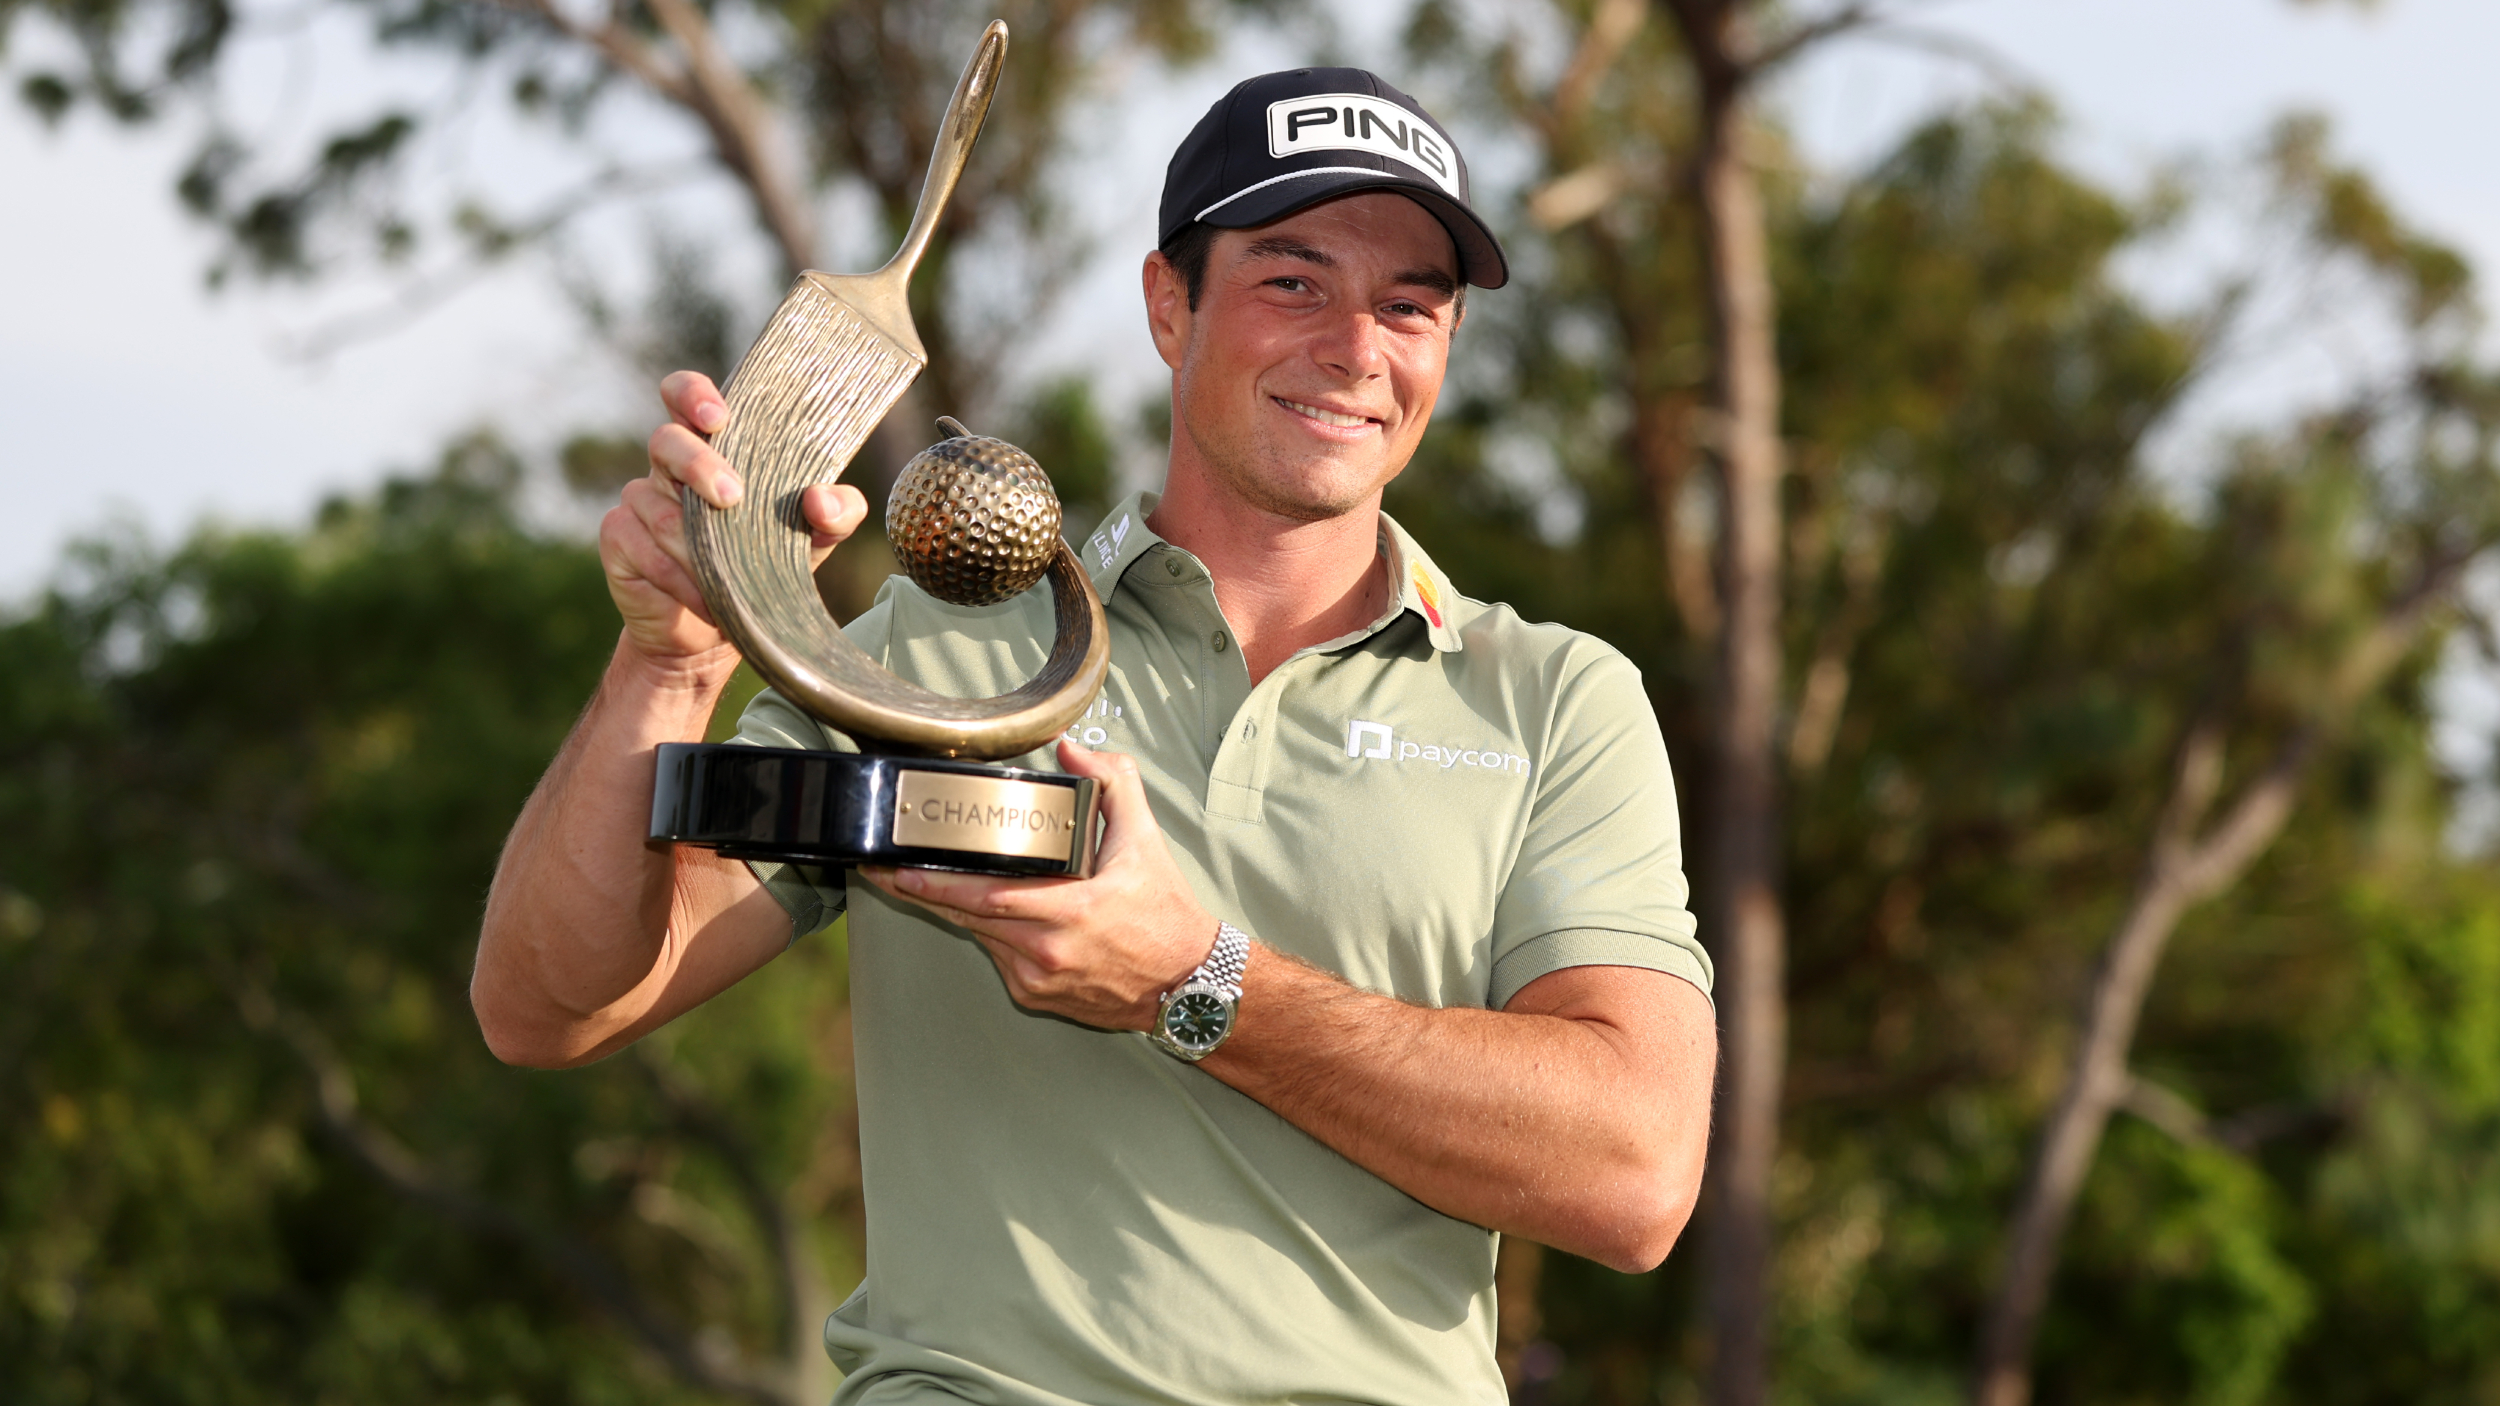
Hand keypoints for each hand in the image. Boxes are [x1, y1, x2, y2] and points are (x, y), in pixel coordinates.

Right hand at [602, 370, 869, 668]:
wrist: (717, 630)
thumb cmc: (764, 562)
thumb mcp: (812, 537)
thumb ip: (836, 512)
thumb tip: (822, 500)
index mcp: (712, 446)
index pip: (685, 395)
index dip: (692, 394)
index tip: (717, 415)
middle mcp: (669, 465)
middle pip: (666, 441)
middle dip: (697, 464)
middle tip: (732, 497)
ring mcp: (639, 500)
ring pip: (661, 512)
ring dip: (701, 549)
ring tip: (734, 579)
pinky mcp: (619, 539)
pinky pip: (648, 553)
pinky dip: (683, 581)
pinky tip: (708, 601)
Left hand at [858, 741, 1219, 1029]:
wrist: (1189, 984)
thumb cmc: (1166, 914)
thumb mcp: (1146, 840)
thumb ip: (1112, 784)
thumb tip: (1073, 750)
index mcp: (1071, 911)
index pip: (986, 896)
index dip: (937, 883)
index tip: (901, 868)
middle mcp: (1047, 950)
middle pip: (967, 917)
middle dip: (923, 891)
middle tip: (884, 870)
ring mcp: (1037, 979)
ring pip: (979, 936)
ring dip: (956, 909)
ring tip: (927, 882)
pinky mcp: (1035, 996)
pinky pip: (998, 957)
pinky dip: (991, 933)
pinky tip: (995, 915)